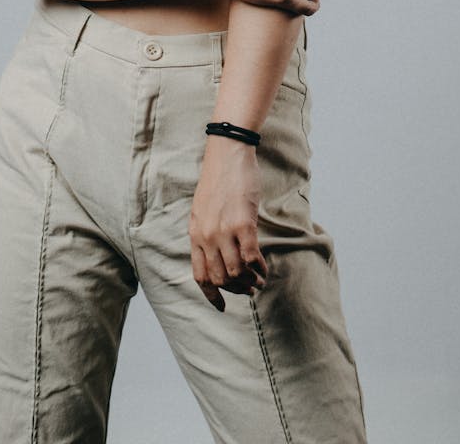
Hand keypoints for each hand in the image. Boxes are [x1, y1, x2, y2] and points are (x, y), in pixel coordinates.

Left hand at [188, 136, 268, 311]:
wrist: (227, 154)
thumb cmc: (218, 180)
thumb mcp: (202, 210)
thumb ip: (206, 233)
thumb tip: (217, 256)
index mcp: (195, 234)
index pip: (200, 275)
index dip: (211, 295)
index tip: (222, 306)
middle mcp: (206, 236)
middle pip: (220, 278)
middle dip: (236, 289)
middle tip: (249, 289)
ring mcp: (224, 232)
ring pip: (236, 273)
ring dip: (250, 281)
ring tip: (259, 280)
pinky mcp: (242, 224)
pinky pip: (251, 258)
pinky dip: (259, 268)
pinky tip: (264, 267)